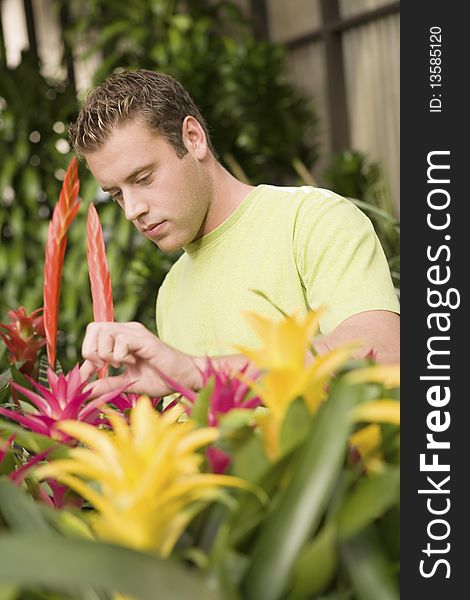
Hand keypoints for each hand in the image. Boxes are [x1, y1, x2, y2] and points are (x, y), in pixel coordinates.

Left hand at [80, 321, 198, 397]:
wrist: (184, 378)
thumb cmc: (161, 379)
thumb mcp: (128, 383)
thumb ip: (108, 385)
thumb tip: (87, 391)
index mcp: (122, 338)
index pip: (93, 334)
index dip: (85, 355)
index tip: (86, 376)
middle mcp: (128, 330)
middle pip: (94, 327)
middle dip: (91, 350)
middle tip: (102, 367)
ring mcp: (136, 333)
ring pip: (104, 331)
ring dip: (106, 353)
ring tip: (120, 364)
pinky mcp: (145, 339)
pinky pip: (121, 340)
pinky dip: (120, 355)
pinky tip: (133, 362)